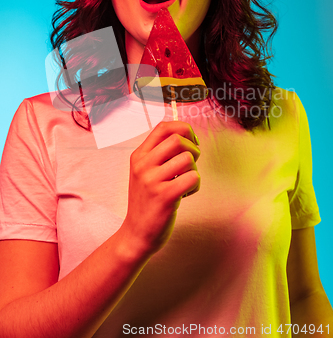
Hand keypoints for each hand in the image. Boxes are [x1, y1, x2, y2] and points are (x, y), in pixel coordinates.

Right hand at [121, 121, 200, 255]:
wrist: (136, 233)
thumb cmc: (147, 201)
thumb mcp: (145, 172)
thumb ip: (159, 154)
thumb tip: (187, 136)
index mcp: (139, 156)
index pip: (163, 127)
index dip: (183, 129)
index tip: (191, 142)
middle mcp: (143, 165)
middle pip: (177, 139)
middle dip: (193, 148)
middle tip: (190, 164)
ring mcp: (152, 180)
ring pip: (188, 159)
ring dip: (194, 170)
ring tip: (185, 182)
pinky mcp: (165, 196)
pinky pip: (192, 177)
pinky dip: (195, 185)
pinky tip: (185, 194)